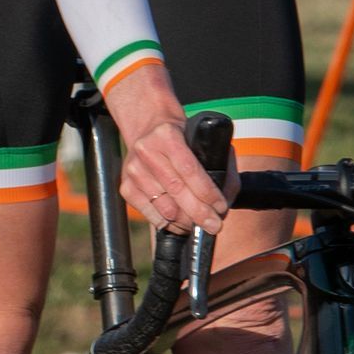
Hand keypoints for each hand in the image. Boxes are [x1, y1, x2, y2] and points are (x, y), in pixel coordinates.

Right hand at [105, 65, 237, 234]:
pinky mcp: (126, 187)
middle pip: (176, 190)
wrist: (148, 128)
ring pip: (164, 206)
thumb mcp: (201, 140)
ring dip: (185, 222)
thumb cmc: (182, 138)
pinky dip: (168, 224)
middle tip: (214, 226)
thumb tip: (227, 197)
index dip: (207, 192)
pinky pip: (150, 214)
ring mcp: (133, 170)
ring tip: (198, 224)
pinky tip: (180, 224)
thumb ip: (219, 163)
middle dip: (199, 213)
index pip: (189, 169)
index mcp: (167, 135)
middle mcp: (146, 151)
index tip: (220, 207)